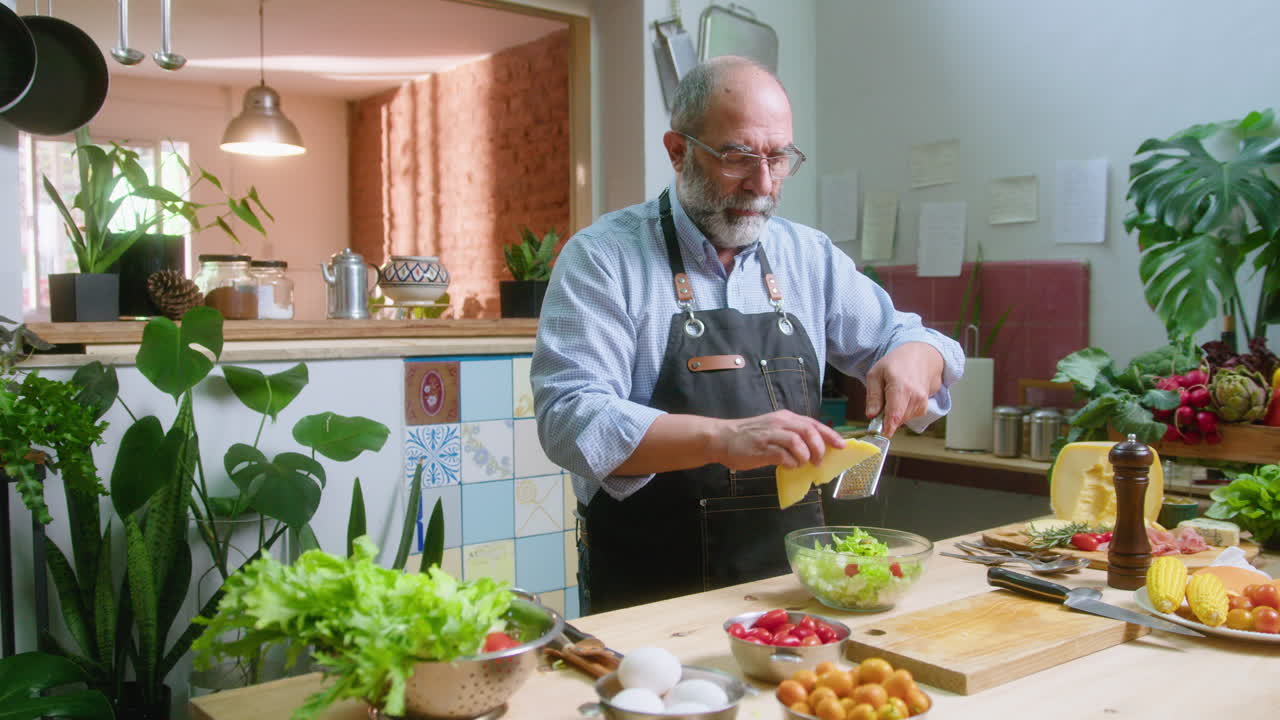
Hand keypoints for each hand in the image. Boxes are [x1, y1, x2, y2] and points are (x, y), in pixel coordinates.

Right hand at [710, 410, 844, 470]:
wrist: (722, 438)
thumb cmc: (749, 437)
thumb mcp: (774, 430)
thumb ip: (791, 436)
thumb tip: (813, 451)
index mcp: (785, 417)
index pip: (813, 423)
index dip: (829, 434)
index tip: (842, 445)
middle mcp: (780, 423)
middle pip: (809, 431)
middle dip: (819, 447)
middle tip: (819, 461)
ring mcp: (771, 434)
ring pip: (798, 442)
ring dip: (805, 456)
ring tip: (803, 464)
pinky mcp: (762, 448)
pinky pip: (784, 456)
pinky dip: (791, 463)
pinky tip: (788, 466)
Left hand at [864, 342, 944, 435]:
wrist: (921, 356)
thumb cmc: (897, 363)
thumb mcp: (876, 374)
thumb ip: (873, 396)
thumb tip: (871, 415)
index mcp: (901, 386)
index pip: (895, 414)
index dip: (887, 428)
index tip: (880, 435)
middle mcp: (915, 396)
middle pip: (896, 420)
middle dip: (885, 418)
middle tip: (880, 404)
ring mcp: (922, 402)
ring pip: (902, 420)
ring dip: (893, 415)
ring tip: (892, 396)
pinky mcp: (925, 407)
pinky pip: (908, 417)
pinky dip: (901, 412)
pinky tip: (900, 399)